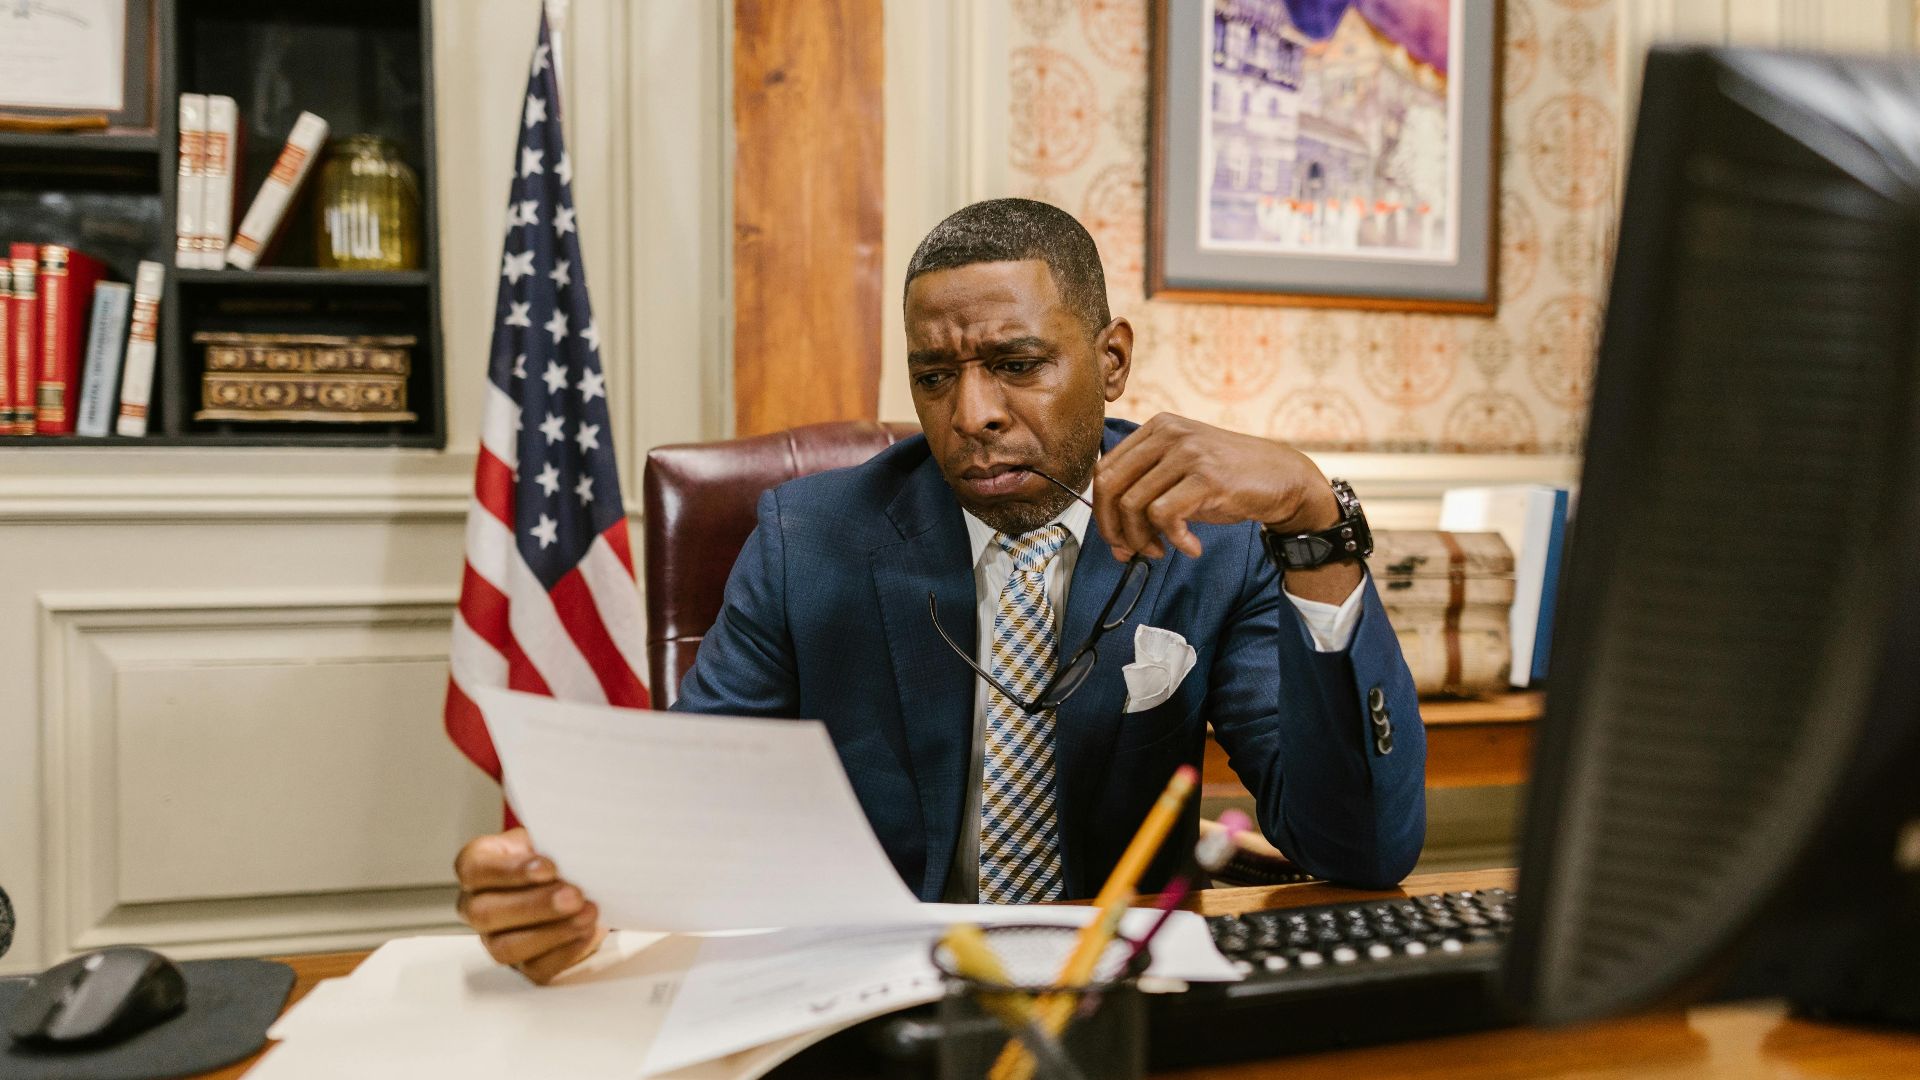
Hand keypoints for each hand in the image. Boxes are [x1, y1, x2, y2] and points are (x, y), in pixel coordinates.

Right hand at [454, 827, 605, 983]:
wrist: (579, 883)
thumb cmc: (556, 856)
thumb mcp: (550, 839)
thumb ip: (552, 843)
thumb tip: (573, 851)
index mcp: (477, 867)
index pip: (474, 869)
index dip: (509, 871)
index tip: (549, 867)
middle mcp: (477, 906)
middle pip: (486, 913)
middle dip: (534, 905)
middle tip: (573, 895)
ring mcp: (495, 940)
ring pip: (506, 948)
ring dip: (552, 932)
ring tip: (587, 914)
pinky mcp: (522, 965)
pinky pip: (536, 969)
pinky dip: (565, 950)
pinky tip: (587, 932)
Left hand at [1095, 413, 1338, 560]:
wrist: (1284, 478)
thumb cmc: (1229, 482)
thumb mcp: (1181, 476)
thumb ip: (1146, 495)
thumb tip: (1115, 540)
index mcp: (1157, 428)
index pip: (1104, 469)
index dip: (1102, 512)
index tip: (1117, 540)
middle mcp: (1168, 433)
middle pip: (1110, 486)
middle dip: (1113, 529)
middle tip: (1131, 552)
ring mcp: (1188, 452)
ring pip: (1134, 504)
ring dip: (1143, 539)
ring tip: (1162, 551)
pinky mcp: (1206, 476)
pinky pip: (1165, 515)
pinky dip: (1174, 540)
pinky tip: (1191, 547)